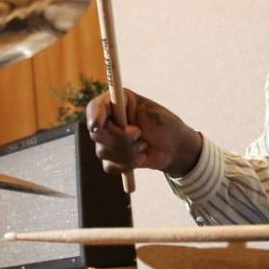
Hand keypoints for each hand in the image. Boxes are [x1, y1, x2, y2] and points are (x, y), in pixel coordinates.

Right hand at [85, 89, 201, 176]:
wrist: (175, 148)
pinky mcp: (112, 158)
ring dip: (127, 152)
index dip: (94, 117)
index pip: (94, 107)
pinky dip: (126, 165)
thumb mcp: (155, 114)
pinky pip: (109, 166)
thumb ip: (136, 113)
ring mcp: (108, 140)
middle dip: (120, 139)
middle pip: (97, 133)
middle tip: (139, 134)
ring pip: (103, 152)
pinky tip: (140, 158)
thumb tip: (121, 113)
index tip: (98, 126)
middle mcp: (108, 120)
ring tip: (144, 145)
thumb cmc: (166, 125)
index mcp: (116, 103)